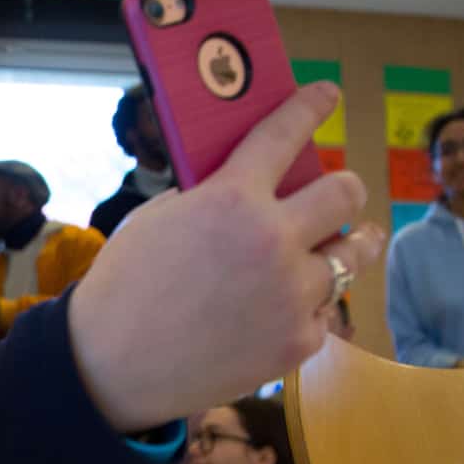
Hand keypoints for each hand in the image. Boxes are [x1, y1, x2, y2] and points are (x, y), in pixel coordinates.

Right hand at [68, 83, 382, 432]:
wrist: (109, 368)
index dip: (310, 107)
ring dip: (349, 246)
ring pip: (353, 255)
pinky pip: (324, 310)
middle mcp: (273, 240)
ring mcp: (292, 295)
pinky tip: (290, 307)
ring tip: (350, 246)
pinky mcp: (299, 342)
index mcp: (232, 199)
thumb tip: (253, 182)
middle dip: (346, 189)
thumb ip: (211, 196)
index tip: (326, 95)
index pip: (286, 134)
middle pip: (347, 193)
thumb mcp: (158, 219)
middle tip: (340, 195)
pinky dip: (310, 305)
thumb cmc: (124, 288)